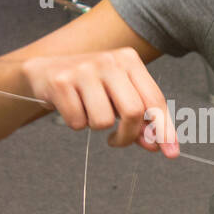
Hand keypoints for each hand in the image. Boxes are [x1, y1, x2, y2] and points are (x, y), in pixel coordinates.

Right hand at [19, 48, 177, 156]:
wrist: (43, 70)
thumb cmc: (88, 85)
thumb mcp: (117, 95)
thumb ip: (139, 119)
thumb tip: (155, 145)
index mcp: (129, 60)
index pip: (154, 99)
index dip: (164, 129)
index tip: (170, 152)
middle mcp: (109, 61)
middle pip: (133, 112)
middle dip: (128, 136)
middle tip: (117, 141)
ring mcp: (84, 70)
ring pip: (103, 121)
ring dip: (96, 127)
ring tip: (88, 112)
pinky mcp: (62, 82)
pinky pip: (78, 122)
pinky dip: (76, 123)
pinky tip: (71, 108)